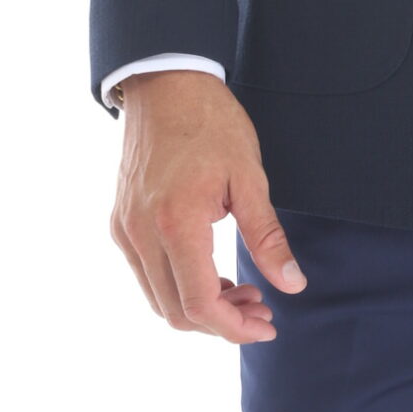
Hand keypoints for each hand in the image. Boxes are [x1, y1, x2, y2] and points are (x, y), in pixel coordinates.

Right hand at [110, 70, 306, 343]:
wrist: (164, 83)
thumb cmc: (211, 123)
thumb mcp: (249, 177)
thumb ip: (267, 236)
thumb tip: (292, 285)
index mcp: (176, 224)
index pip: (199, 305)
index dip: (234, 328)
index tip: (267, 325)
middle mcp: (140, 234)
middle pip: (175, 313)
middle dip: (221, 323)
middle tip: (262, 307)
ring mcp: (125, 230)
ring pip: (158, 299)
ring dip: (199, 308)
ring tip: (242, 291)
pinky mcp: (120, 223)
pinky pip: (147, 275)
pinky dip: (179, 286)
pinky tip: (212, 271)